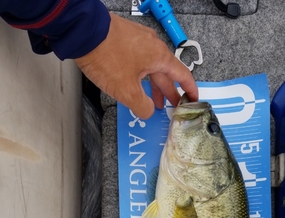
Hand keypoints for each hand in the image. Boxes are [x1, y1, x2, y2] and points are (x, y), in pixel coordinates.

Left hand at [74, 12, 198, 118]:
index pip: (183, 75)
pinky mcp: (125, 40)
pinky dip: (141, 76)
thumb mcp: (127, 90)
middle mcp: (152, 47)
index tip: (193, 99)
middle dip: (169, 92)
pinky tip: (134, 85)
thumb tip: (147, 112)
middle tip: (172, 106)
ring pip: (151, 68)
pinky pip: (139, 61)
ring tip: (151, 101)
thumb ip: (142, 105)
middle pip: (166, 73)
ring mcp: (138, 41)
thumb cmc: (107, 57)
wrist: (83, 32)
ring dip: (153, 86)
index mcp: (160, 57)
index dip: (189, 90)